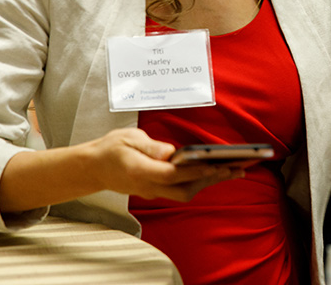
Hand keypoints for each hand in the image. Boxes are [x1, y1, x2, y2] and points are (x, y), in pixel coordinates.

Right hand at [84, 128, 243, 201]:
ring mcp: (153, 191)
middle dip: (212, 179)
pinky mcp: (157, 190)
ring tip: (235, 170)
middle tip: (236, 169)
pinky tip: (216, 172)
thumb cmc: (111, 149)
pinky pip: (182, 189)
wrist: (94, 168)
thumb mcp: (128, 138)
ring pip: (186, 192)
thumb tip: (171, 152)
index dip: (194, 170)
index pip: (172, 174)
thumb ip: (150, 146)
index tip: (214, 164)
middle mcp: (149, 186)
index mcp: (140, 172)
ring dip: (210, 181)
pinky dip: (201, 181)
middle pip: (185, 189)